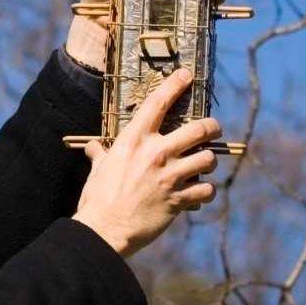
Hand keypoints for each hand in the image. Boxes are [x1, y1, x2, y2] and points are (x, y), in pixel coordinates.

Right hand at [71, 68, 220, 257]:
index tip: (187, 75)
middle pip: (200, 129)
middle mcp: (156, 153)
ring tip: (204, 163)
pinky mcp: (179, 200)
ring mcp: (170, 176)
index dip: (175, 84)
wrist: (105, 229)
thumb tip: (92, 147)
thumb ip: (100, 154)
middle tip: (212, 129)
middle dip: (212, 127)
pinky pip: (207, 189)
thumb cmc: (97, 197)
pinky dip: (207, 190)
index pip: (158, 102)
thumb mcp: (98, 170)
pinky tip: (200, 191)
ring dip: (210, 160)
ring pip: (209, 158)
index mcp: (134, 140)